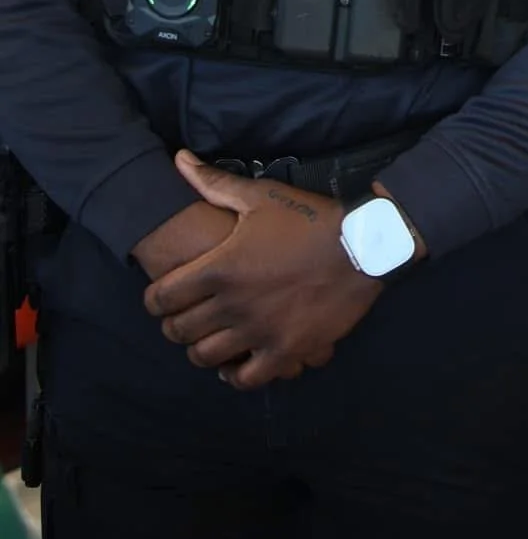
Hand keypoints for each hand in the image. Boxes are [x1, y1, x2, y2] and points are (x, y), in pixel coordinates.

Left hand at [142, 152, 382, 389]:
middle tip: (184, 318)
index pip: (162, 298)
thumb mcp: (260, 197)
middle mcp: (231, 305)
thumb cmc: (308, 220)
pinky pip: (247, 379)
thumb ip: (214, 183)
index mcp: (218, 269)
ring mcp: (258, 332)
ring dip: (200, 349)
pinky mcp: (285, 351)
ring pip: (206, 357)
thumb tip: (178, 160)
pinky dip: (234, 376)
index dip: (154, 300)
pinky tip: (235, 365)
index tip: (162, 297)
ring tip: (208, 339)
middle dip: (174, 325)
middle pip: (179, 331)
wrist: (362, 246)